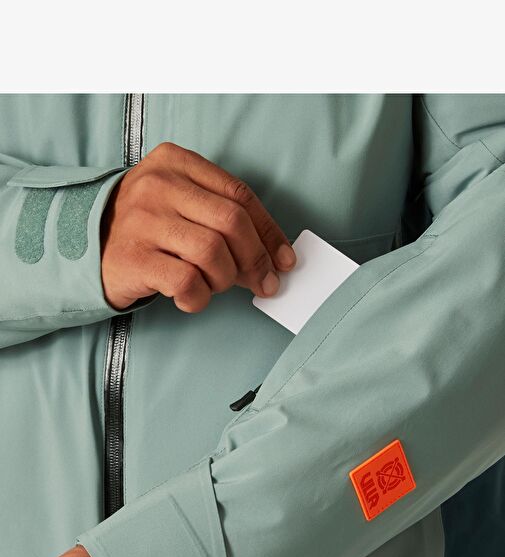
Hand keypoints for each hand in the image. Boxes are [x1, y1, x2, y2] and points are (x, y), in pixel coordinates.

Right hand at [101, 141, 295, 310]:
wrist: (85, 245)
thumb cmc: (146, 227)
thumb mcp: (180, 203)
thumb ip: (221, 218)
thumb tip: (272, 257)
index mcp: (176, 163)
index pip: (239, 195)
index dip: (270, 231)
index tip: (284, 259)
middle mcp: (159, 185)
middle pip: (232, 222)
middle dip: (256, 259)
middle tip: (262, 283)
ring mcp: (143, 220)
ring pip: (212, 252)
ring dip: (225, 279)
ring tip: (214, 285)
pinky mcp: (133, 257)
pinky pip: (186, 281)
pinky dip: (199, 297)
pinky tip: (192, 297)